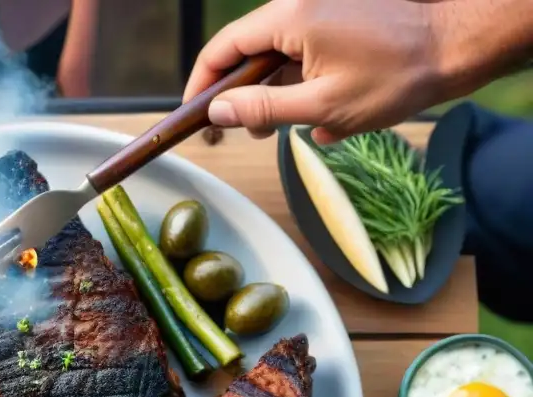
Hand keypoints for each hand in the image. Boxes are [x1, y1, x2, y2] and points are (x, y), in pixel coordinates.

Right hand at [184, 0, 446, 142]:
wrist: (454, 47)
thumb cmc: (396, 77)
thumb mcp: (322, 105)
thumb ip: (262, 109)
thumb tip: (216, 111)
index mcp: (290, 17)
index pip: (223, 48)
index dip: (202, 84)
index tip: (195, 115)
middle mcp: (298, 3)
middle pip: (245, 50)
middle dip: (241, 95)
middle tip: (248, 132)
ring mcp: (317, 7)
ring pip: (272, 52)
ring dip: (272, 91)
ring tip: (288, 124)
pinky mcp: (333, 16)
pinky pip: (298, 48)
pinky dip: (297, 79)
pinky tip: (317, 106)